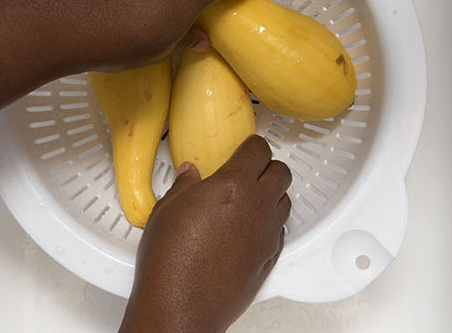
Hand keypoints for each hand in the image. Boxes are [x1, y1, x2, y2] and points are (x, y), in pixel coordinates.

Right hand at [120, 136, 292, 332]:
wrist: (181, 305)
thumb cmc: (170, 261)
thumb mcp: (166, 210)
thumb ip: (184, 186)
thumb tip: (189, 175)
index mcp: (234, 185)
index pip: (258, 150)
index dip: (252, 145)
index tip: (246, 147)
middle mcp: (257, 206)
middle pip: (280, 172)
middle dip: (267, 167)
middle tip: (250, 170)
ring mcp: (267, 234)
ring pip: (285, 201)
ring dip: (272, 195)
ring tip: (251, 199)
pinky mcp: (270, 258)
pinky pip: (280, 231)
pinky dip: (270, 224)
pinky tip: (250, 228)